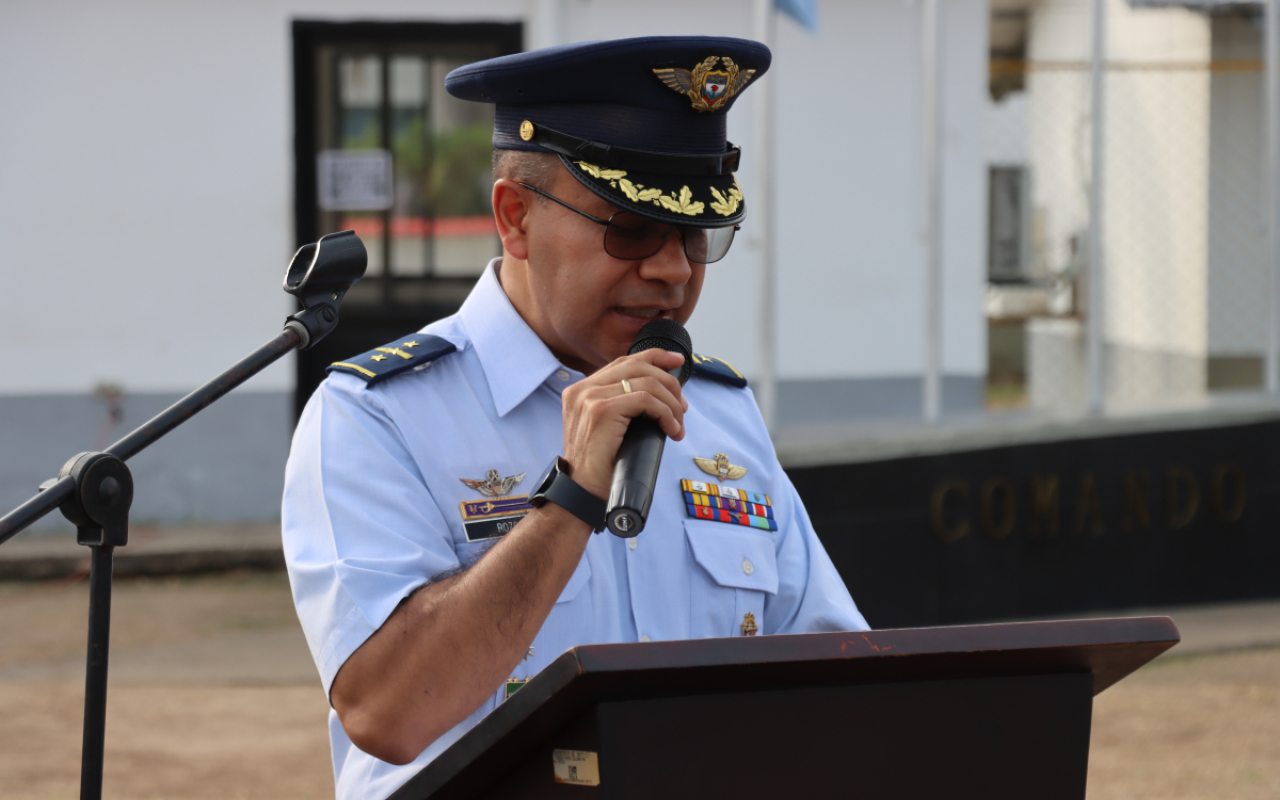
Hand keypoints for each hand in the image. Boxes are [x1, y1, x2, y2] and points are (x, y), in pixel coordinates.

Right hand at [561, 350, 688, 500]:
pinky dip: (665, 413)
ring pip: (646, 383)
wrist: (581, 491)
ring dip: (671, 403)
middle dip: (668, 382)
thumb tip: (659, 394)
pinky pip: (646, 400)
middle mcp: (582, 389)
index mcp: (581, 389)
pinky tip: (671, 429)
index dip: (654, 357)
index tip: (677, 361)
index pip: (622, 361)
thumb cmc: (598, 466)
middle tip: (682, 407)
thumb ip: (620, 405)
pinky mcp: (602, 411)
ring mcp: (590, 397)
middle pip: (637, 366)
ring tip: (677, 424)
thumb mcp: (606, 428)